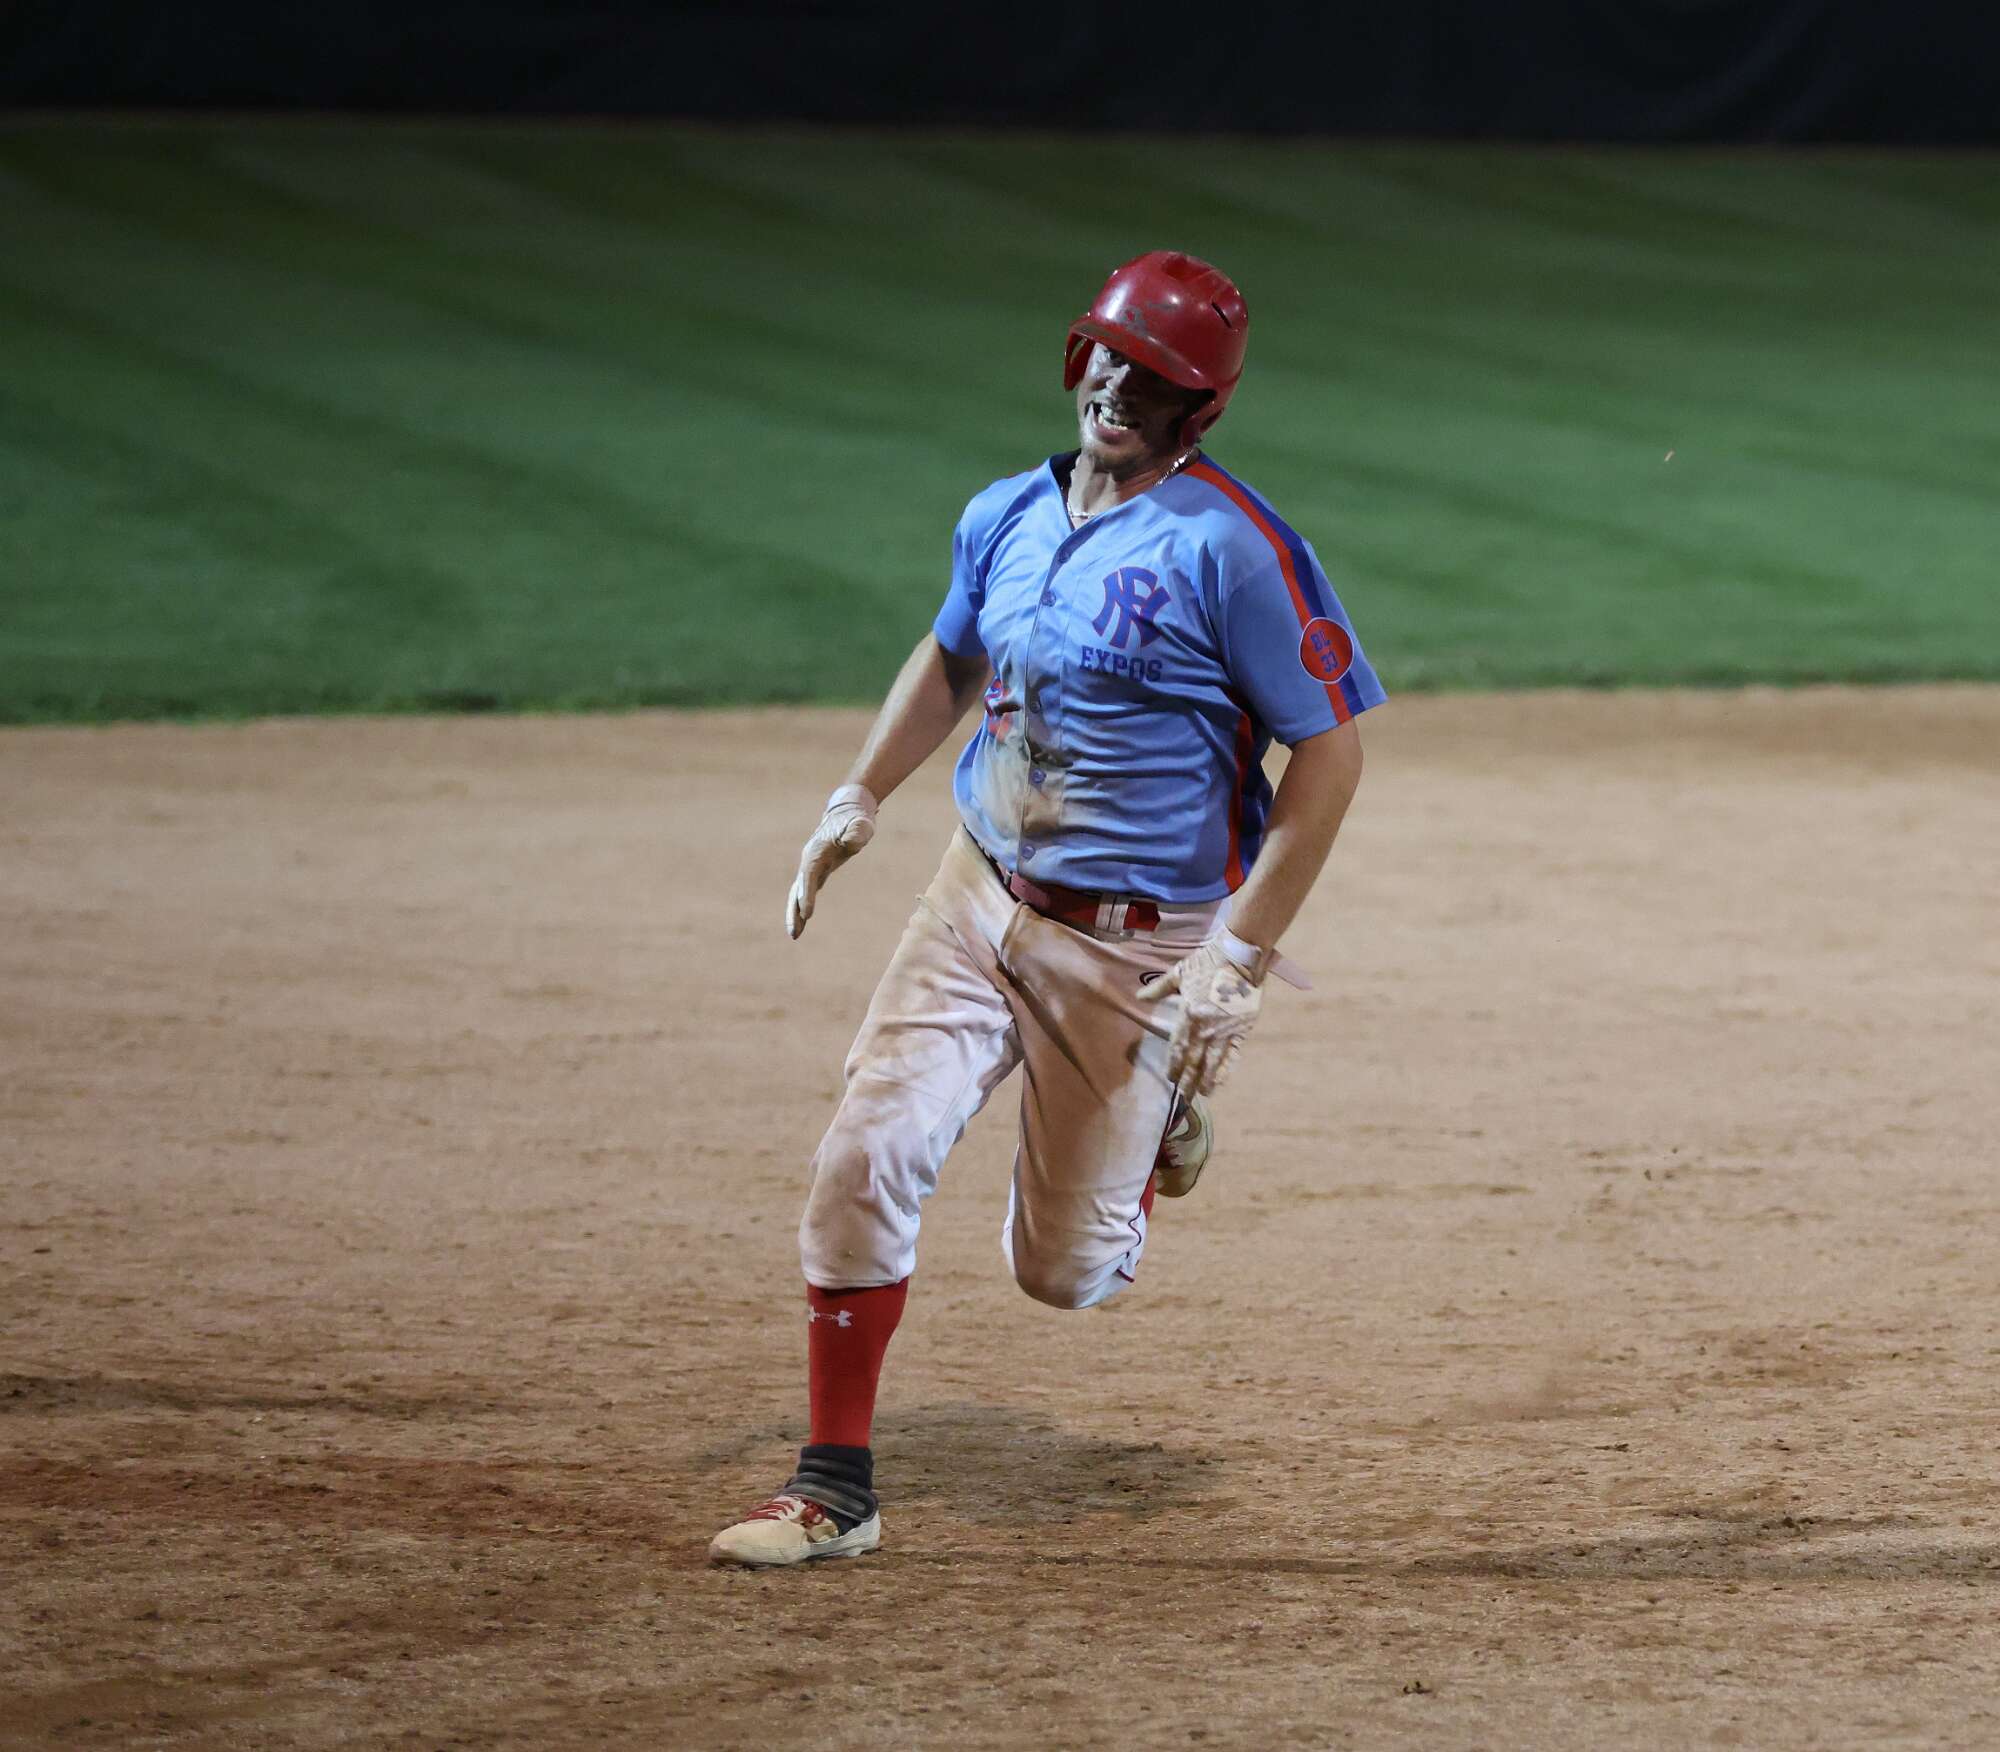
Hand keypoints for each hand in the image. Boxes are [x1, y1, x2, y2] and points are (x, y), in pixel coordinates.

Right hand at [786, 784, 877, 939]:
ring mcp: (811, 865)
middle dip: (794, 911)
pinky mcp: (817, 870)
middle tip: (794, 933)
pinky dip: (802, 905)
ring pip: (798, 892)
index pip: (810, 876)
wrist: (848, 811)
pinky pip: (806, 891)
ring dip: (795, 913)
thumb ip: (857, 832)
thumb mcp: (861, 824)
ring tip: (795, 935)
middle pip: (797, 889)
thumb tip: (851, 842)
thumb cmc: (856, 819)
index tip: (807, 914)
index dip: (807, 896)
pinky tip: (803, 921)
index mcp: (817, 851)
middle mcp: (810, 860)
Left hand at [1138, 934, 1266, 1097]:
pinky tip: (1222, 1080)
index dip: (1174, 1064)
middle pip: (1195, 1059)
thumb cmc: (1207, 962)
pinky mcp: (1242, 1029)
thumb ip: (1159, 989)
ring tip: (1202, 1094)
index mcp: (1189, 1014)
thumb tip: (1139, 997)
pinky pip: (1233, 1053)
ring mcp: (1226, 1030)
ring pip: (1214, 1061)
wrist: (1239, 957)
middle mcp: (1207, 1027)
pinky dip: (1227, 1068)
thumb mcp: (1179, 973)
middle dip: (1188, 1078)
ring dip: (1207, 1080)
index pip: (1178, 1046)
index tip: (1170, 1077)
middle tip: (1184, 1094)